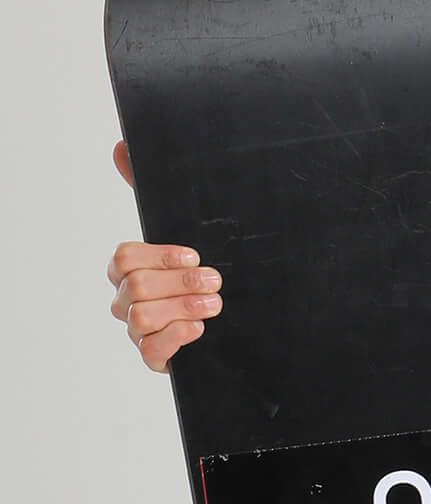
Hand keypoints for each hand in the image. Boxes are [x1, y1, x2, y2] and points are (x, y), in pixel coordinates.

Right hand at [107, 139, 222, 368]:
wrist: (236, 317)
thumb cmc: (199, 270)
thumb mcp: (183, 228)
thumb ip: (149, 189)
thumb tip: (121, 146)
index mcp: (130, 268)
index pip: (124, 258)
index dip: (160, 256)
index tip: (194, 255)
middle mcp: (128, 298)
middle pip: (136, 287)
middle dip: (179, 283)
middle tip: (215, 281)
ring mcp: (140, 330)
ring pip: (142, 317)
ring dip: (181, 307)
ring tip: (215, 305)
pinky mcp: (156, 357)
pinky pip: (151, 350)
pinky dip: (176, 338)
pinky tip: (199, 328)